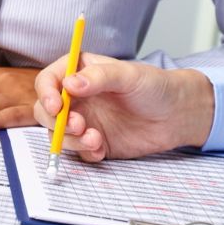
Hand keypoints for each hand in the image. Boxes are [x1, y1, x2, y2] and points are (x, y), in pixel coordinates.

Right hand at [31, 53, 213, 161]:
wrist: (177, 115)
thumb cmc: (155, 86)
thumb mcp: (128, 75)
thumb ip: (99, 77)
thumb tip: (69, 84)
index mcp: (80, 72)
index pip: (49, 80)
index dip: (46, 92)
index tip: (57, 106)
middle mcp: (77, 97)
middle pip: (46, 110)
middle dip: (56, 121)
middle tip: (78, 125)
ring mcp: (84, 120)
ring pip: (58, 134)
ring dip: (70, 140)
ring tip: (95, 139)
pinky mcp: (94, 141)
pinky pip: (78, 151)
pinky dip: (85, 152)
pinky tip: (101, 149)